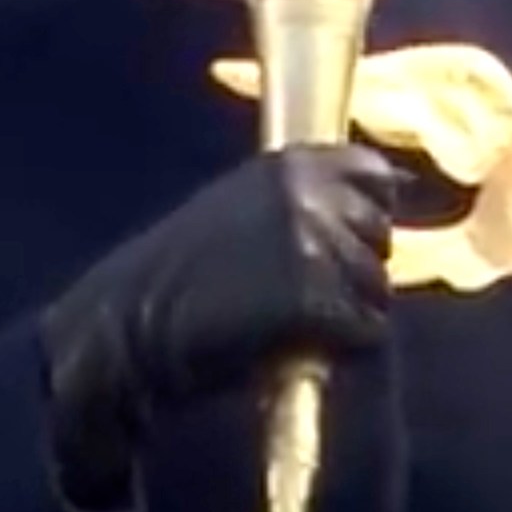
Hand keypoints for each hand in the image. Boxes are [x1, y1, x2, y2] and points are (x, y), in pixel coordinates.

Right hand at [39, 147, 396, 501]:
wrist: (131, 328)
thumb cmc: (179, 276)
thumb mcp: (238, 208)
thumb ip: (300, 199)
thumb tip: (380, 201)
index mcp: (289, 163)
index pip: (376, 176)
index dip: (365, 214)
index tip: (341, 243)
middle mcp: (307, 192)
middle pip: (381, 237)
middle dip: (354, 270)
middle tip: (296, 297)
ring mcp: (314, 242)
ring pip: (376, 288)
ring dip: (347, 313)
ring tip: (289, 325)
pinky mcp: (316, 297)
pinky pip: (366, 330)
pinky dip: (341, 347)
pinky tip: (297, 348)